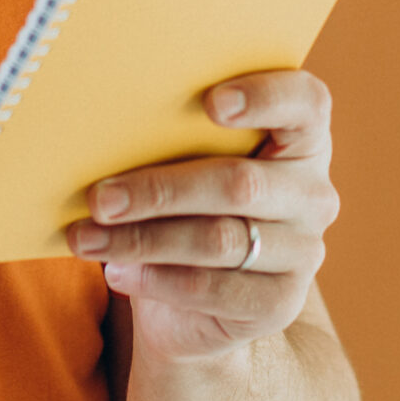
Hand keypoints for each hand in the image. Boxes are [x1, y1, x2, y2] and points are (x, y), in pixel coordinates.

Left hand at [67, 69, 338, 363]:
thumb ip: (170, 141)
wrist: (194, 304)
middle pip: (240, 183)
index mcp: (301, 138)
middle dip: (160, 190)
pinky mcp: (281, 302)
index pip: (306, 102)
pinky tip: (118, 272)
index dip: (265, 96)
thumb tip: (103, 131)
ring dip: (142, 239)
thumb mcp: (183, 166)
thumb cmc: (183, 208)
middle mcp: (312, 193)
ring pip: (218, 239)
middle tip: (98, 199)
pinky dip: (157, 279)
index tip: (211, 102)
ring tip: (87, 238)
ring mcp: (303, 251)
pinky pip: (213, 288)